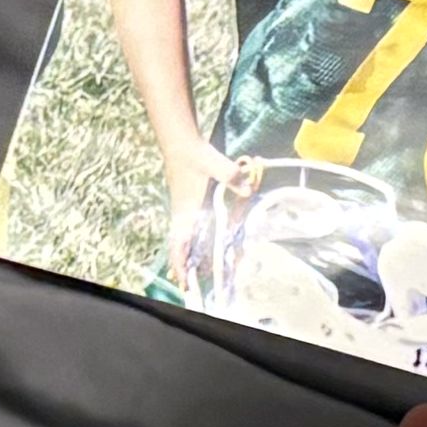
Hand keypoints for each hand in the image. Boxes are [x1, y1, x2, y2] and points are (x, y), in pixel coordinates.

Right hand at [160, 150, 249, 289]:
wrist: (180, 140)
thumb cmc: (194, 154)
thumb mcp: (213, 163)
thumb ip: (230, 175)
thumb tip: (248, 188)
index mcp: (185, 209)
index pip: (178, 241)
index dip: (179, 262)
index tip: (181, 281)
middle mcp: (182, 213)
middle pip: (179, 246)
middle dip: (183, 266)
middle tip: (189, 285)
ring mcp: (183, 208)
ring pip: (183, 238)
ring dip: (187, 255)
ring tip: (196, 271)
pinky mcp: (187, 203)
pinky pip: (187, 229)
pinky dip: (191, 242)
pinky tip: (201, 246)